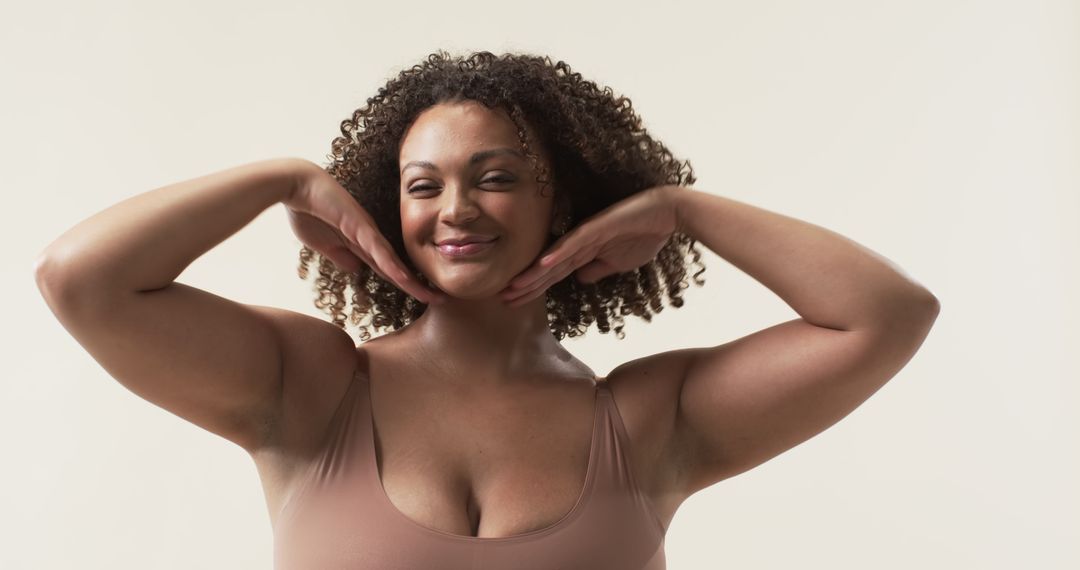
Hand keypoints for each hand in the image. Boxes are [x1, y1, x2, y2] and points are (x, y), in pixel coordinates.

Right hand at [284, 161, 445, 304]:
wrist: (295, 184)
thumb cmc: (306, 210)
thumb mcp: (324, 244)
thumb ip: (340, 255)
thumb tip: (356, 270)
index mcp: (361, 243)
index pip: (387, 269)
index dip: (404, 284)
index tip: (422, 297)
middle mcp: (370, 238)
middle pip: (397, 268)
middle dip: (418, 285)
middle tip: (441, 300)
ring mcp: (367, 231)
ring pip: (394, 262)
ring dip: (413, 281)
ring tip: (433, 297)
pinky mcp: (359, 226)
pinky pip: (379, 251)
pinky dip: (393, 266)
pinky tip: (406, 280)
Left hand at [500, 186, 681, 306]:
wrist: (667, 214)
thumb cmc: (644, 235)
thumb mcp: (618, 263)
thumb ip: (597, 269)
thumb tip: (580, 279)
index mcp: (584, 253)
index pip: (553, 275)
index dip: (533, 288)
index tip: (513, 301)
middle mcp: (579, 243)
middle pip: (546, 269)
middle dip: (525, 285)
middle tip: (501, 299)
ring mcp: (587, 234)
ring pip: (554, 258)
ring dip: (533, 273)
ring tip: (513, 287)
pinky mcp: (598, 226)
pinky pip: (574, 243)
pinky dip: (557, 255)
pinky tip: (541, 266)